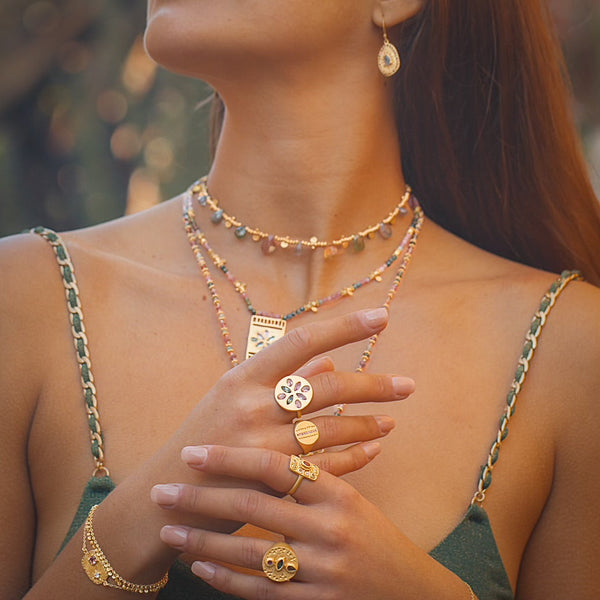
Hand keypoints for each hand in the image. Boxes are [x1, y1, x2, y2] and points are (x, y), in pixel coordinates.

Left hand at [153, 444, 425, 599]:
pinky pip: (259, 591)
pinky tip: (200, 568)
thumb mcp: (353, 497)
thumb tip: (294, 419)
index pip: (275, 467)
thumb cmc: (376, 536)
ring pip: (248, 553)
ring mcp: (320, 571)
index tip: (193, 453)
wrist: (411, 592)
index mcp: (338, 494)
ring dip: (203, 541)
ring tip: (170, 530)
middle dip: (201, 498)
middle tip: (162, 491)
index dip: (230, 457)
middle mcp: (328, 530)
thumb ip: (318, 464)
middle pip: (252, 507)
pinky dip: (225, 579)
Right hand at [170, 307, 414, 462]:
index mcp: (243, 377)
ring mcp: (261, 444)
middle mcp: (253, 405)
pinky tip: (375, 449)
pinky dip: (354, 456)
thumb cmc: (203, 438)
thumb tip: (327, 359)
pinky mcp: (269, 481)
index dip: (344, 327)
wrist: (168, 495)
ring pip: (330, 428)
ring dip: (367, 423)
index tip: (380, 316)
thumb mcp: (230, 397)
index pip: (301, 340)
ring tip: (393, 419)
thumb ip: (279, 377)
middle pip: (326, 386)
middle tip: (408, 385)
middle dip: (372, 385)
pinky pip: (323, 466)